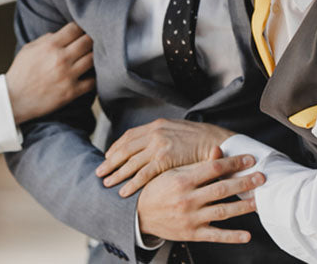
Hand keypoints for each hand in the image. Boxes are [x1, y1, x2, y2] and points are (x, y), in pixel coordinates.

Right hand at [6, 22, 94, 123]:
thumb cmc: (20, 73)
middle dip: (90, 40)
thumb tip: (62, 34)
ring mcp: (67, 75)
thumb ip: (47, 39)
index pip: (75, 28)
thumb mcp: (29, 49)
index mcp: (50, 46)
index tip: (81, 32)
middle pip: (88, 41)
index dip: (80, 28)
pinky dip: (94, 77)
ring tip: (90, 58)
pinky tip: (90, 75)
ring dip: (94, 57)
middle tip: (90, 43)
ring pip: (93, 59)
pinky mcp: (71, 92)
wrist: (14, 100)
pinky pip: (92, 82)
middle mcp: (61, 58)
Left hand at [96, 119, 234, 196]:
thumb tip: (149, 144)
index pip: (129, 136)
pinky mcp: (165, 159)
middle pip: (125, 148)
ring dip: (116, 173)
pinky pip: (143, 173)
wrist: (217, 142)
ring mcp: (159, 145)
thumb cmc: (199, 140)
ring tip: (106, 183)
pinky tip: (124, 192)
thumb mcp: (177, 131)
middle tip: (99, 172)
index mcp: (156, 125)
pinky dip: (132, 183)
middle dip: (110, 161)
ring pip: (131, 162)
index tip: (107, 157)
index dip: (116, 148)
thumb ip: (161, 136)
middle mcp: (154, 132)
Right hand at [137, 149, 263, 243]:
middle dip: (244, 182)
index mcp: (182, 180)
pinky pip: (215, 236)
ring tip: (259, 201)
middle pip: (222, 189)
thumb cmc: (157, 188)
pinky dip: (232, 236)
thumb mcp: (173, 172)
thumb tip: (218, 150)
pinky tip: (247, 235)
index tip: (250, 159)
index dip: (234, 163)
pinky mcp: (192, 234)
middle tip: (262, 177)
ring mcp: (190, 218)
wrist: (138, 214)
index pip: (214, 169)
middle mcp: (187, 199)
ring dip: (243, 207)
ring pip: (222, 212)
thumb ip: (198, 164)